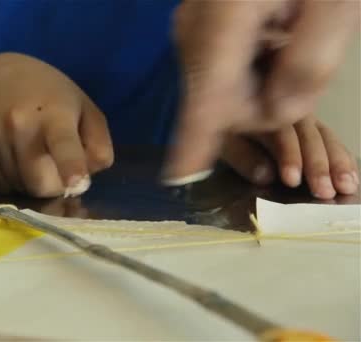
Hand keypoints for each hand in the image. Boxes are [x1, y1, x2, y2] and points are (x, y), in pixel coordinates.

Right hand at [0, 53, 113, 196]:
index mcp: (55, 113)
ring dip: (32, 183)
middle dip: (54, 186)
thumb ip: (97, 142)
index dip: (71, 166)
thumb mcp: (82, 105)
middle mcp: (21, 127)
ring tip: (32, 157)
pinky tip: (14, 160)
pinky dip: (11, 181)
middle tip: (57, 170)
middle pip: (40, 184)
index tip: (76, 183)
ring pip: (20, 188)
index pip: (63, 144)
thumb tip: (89, 178)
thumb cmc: (45, 90)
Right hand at [166, 0, 358, 179]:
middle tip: (299, 62)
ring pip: (215, 88)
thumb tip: (277, 111)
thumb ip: (311, 65)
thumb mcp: (335, 5)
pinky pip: (214, 71)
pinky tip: (269, 37)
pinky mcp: (194, 29)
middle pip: (215, 101)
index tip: (179, 178)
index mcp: (226, 23)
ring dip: (256, 85)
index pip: (206, 99)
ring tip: (287, 39)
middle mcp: (195, 31)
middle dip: (259, 105)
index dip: (193, 143)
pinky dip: (244, 72)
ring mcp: (190, 29)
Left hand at [222, 115, 358, 198]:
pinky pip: (331, 140)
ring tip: (347, 187)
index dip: (288, 156)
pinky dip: (342, 157)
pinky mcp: (312, 127)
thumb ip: (242, 155)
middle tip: (325, 191)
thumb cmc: (221, 127)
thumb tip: (265, 175)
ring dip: (337, 162)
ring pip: (323, 137)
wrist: (225, 101)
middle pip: (308, 135)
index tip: (292, 180)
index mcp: (262, 110)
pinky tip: (353, 177)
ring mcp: (303, 117)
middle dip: (318, 164)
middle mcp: (287, 110)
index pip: (280, 133)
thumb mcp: (223, 140)